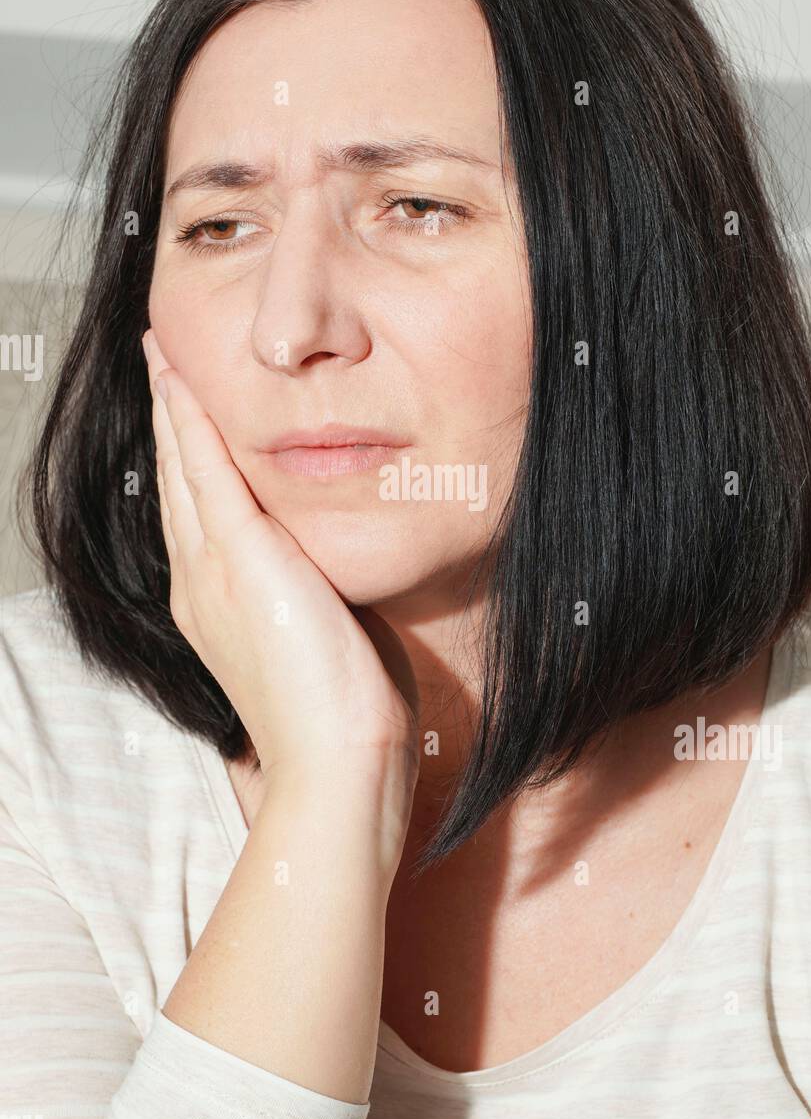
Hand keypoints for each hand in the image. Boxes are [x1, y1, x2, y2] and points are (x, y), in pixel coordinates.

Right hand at [141, 328, 419, 847]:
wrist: (338, 764)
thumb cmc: (343, 715)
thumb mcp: (323, 636)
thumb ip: (319, 591)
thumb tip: (340, 568)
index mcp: (217, 605)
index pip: (196, 513)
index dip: (186, 458)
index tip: (186, 414)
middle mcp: (199, 584)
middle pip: (176, 482)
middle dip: (170, 418)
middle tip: (160, 363)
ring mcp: (212, 572)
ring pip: (182, 468)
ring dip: (173, 405)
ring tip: (162, 353)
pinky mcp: (241, 561)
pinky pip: (206, 472)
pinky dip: (192, 422)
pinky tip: (182, 380)